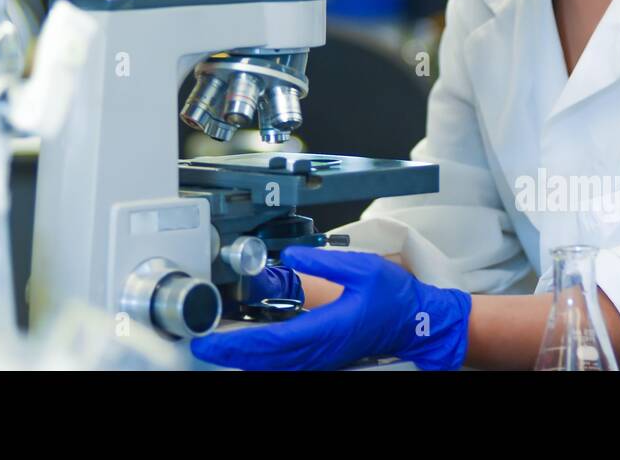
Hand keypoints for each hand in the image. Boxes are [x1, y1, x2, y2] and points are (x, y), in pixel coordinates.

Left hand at [191, 247, 471, 370]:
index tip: (210, 341)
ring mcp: (323, 357)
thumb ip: (324, 261)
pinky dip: (264, 357)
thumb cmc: (394, 298)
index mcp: (327, 329)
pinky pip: (287, 362)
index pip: (272, 340)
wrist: (417, 323)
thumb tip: (291, 256)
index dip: (237, 343)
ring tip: (218, 345)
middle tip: (202, 345)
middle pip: (266, 359)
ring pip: (275, 364)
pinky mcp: (325, 356)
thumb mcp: (362, 268)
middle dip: (231, 353)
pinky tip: (250, 348)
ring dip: (246, 356)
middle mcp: (321, 349)